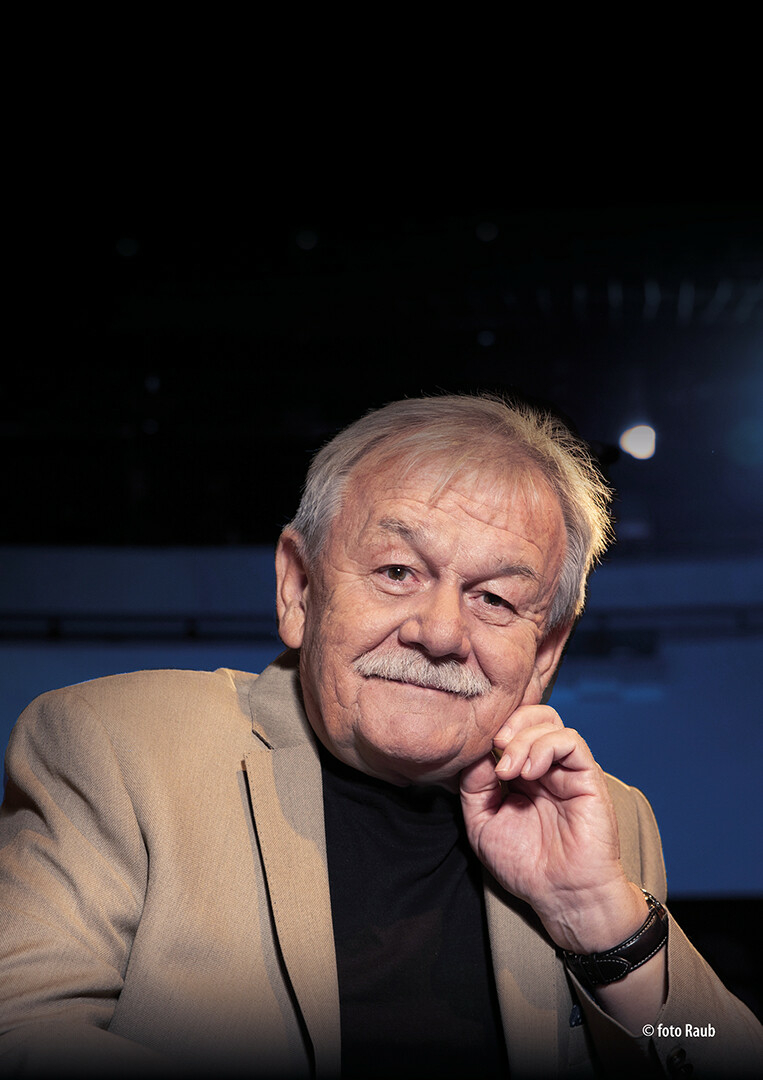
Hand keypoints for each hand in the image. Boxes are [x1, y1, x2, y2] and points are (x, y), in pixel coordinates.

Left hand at [460, 704, 646, 952]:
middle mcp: (545, 766)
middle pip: (530, 714)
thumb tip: (476, 754)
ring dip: (522, 739)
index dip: (491, 729)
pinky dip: (545, 746)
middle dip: (508, 724)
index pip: (509, 728)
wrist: (562, 896)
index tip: (475, 751)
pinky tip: (529, 773)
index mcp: (520, 773)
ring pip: (549, 722)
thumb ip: (474, 786)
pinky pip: (570, 741)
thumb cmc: (525, 865)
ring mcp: (566, 769)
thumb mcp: (482, 823)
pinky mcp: (588, 777)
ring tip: (509, 772)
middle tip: (495, 750)